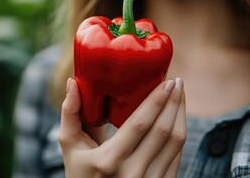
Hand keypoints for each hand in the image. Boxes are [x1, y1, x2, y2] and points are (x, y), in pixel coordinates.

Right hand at [59, 78, 185, 177]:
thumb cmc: (80, 171)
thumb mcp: (70, 145)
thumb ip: (69, 113)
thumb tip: (72, 82)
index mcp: (108, 160)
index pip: (140, 124)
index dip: (157, 100)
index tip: (166, 81)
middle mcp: (132, 174)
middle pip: (163, 130)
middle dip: (173, 102)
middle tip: (177, 81)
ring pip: (175, 142)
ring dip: (180, 115)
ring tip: (180, 95)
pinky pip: (177, 156)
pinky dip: (180, 133)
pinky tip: (177, 118)